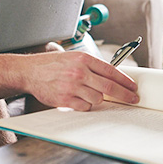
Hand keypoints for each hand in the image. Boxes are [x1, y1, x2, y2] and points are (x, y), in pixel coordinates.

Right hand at [23, 51, 138, 110]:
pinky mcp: (65, 99)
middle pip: (109, 87)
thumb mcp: (71, 57)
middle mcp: (79, 72)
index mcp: (83, 58)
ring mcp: (72, 86)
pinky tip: (79, 99)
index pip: (111, 71)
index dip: (125, 81)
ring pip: (98, 99)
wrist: (29, 71)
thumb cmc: (50, 64)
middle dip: (124, 95)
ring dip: (98, 99)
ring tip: (89, 94)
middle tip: (133, 99)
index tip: (132, 87)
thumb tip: (110, 77)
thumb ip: (90, 66)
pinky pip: (84, 107)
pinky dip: (85, 105)